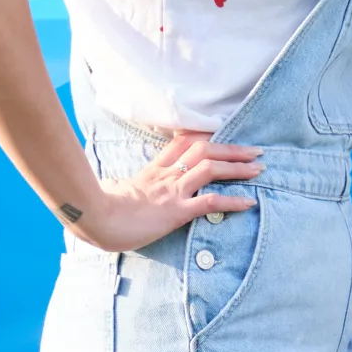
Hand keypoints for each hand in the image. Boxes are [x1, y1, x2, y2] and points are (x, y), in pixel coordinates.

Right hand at [66, 132, 260, 251]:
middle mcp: (166, 176)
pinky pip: (209, 202)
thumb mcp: (112, 190)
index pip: (182, 144)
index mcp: (153, 170)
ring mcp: (172, 191)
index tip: (224, 135)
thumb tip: (112, 186)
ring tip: (259, 169)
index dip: (206, 137)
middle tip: (255, 151)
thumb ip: (120, 186)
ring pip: (211, 169)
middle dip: (232, 149)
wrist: (93, 217)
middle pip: (204, 150)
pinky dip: (232, 201)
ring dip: (238, 168)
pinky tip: (250, 202)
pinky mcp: (176, 211)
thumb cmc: (97, 206)